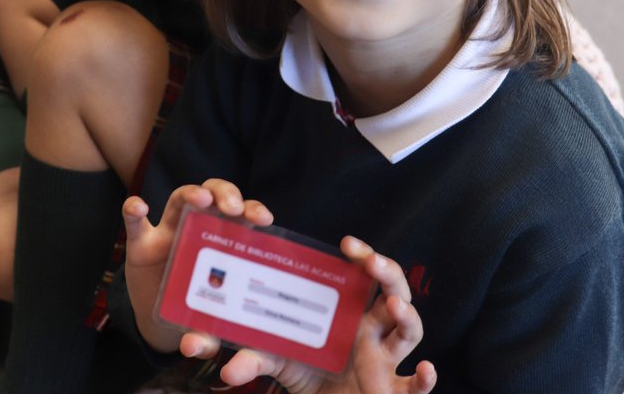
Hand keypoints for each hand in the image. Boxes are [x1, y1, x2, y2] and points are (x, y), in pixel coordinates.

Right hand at [122, 180, 273, 352]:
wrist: (162, 320)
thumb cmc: (196, 314)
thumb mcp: (207, 327)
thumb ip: (205, 338)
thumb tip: (193, 349)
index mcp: (225, 242)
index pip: (243, 215)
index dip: (253, 210)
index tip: (264, 220)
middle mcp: (200, 229)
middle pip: (215, 195)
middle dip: (227, 194)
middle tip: (234, 208)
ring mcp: (169, 232)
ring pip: (180, 198)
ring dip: (191, 194)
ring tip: (201, 200)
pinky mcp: (141, 243)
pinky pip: (135, 222)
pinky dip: (133, 211)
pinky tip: (138, 206)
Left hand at [181, 237, 436, 393]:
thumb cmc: (308, 376)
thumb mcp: (275, 360)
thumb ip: (243, 355)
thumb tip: (196, 351)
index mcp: (349, 308)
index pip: (363, 271)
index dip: (364, 256)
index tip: (349, 244)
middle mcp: (373, 326)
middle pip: (393, 288)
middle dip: (387, 272)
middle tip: (370, 263)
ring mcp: (388, 357)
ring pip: (411, 328)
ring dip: (407, 314)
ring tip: (393, 307)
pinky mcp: (396, 390)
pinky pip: (419, 384)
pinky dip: (427, 379)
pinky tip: (427, 370)